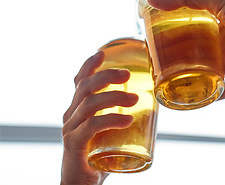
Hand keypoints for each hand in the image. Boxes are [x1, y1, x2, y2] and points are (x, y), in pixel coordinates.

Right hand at [61, 51, 137, 184]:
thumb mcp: (109, 132)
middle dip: (106, 76)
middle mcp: (71, 115)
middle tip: (127, 74)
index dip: (89, 65)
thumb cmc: (99, 156)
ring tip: (135, 99)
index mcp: (78, 109)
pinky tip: (127, 119)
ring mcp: (70, 129)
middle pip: (85, 87)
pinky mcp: (74, 145)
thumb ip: (121, 117)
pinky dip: (110, 120)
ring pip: (89, 104)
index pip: (79, 82)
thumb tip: (152, 105)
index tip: (103, 53)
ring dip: (114, 97)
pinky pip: (91, 127)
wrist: (82, 184)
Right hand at [147, 0, 224, 97]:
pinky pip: (216, 94)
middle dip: (173, 58)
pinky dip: (202, 99)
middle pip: (192, 52)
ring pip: (201, 74)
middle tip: (153, 63)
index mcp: (220, 23)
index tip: (151, 38)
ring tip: (161, 83)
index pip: (189, 27)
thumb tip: (151, 0)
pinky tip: (184, 102)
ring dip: (183, 79)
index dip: (170, 32)